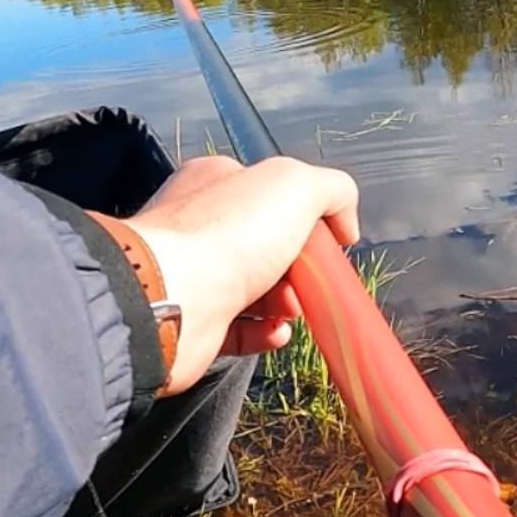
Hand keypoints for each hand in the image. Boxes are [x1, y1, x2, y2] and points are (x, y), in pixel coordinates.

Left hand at [121, 154, 360, 390]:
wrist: (172, 302)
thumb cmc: (227, 236)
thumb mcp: (295, 186)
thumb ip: (332, 190)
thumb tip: (345, 222)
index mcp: (217, 183)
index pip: (269, 192)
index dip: (306, 215)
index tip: (329, 239)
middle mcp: (200, 226)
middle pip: (268, 245)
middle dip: (300, 266)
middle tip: (308, 279)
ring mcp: (196, 276)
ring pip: (258, 289)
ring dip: (287, 302)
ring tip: (290, 309)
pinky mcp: (196, 323)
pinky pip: (241, 330)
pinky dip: (266, 333)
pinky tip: (277, 332)